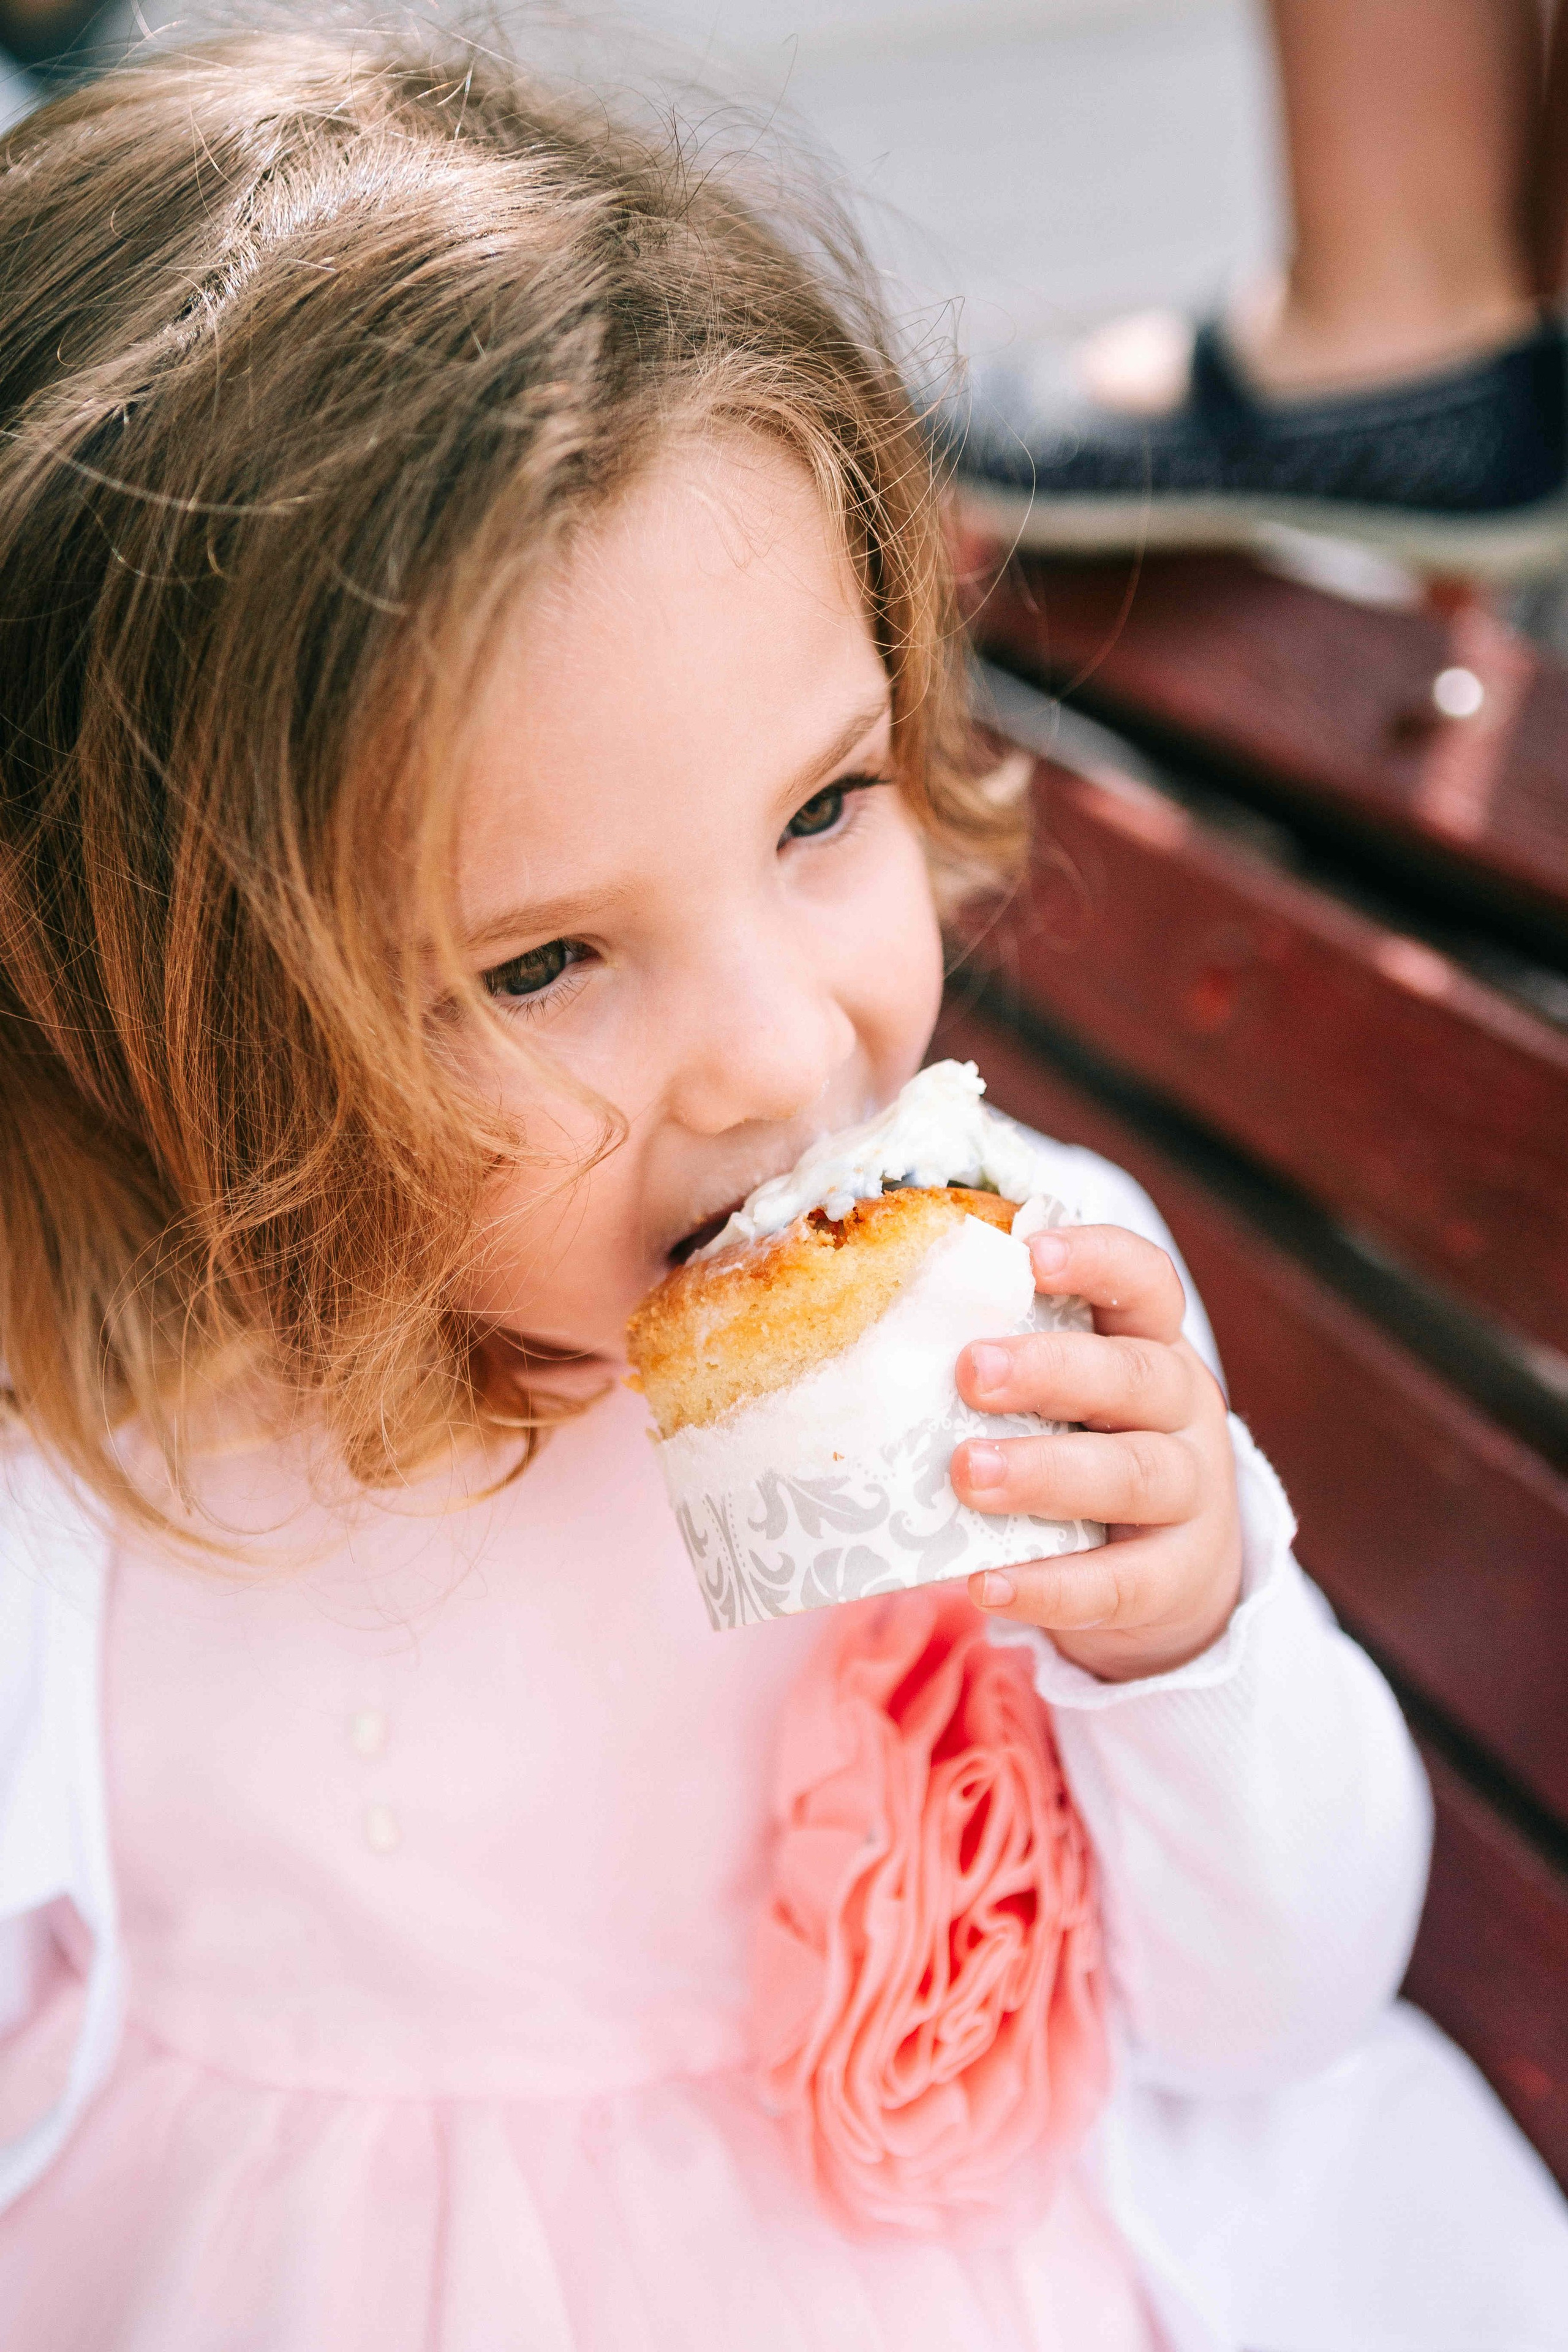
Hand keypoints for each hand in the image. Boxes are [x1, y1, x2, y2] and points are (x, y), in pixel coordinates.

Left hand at [949, 1224, 1242, 1681]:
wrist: (1174, 1577)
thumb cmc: (1085, 1451)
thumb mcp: (1068, 1395)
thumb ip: (1004, 1359)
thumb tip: (871, 1325)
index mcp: (1149, 1344)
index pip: (1144, 1283)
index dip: (1097, 1260)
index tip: (1030, 1254)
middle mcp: (1181, 1409)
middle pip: (1133, 1376)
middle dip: (1050, 1370)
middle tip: (971, 1372)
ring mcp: (1190, 1496)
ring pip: (1132, 1474)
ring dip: (1046, 1472)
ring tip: (968, 1473)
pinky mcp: (1177, 1580)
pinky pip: (1119, 1583)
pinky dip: (1052, 1585)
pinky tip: (987, 1585)